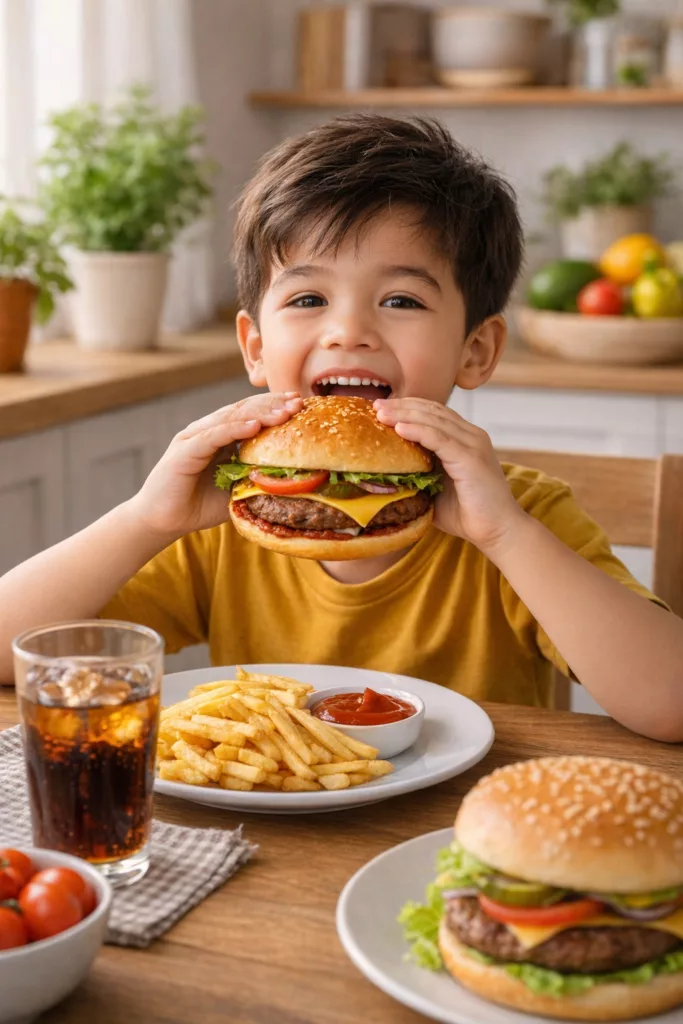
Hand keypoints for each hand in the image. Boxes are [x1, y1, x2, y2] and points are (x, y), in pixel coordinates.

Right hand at [128, 392, 302, 539]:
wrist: (163, 521)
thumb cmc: (199, 505)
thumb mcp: (236, 489)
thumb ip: (256, 478)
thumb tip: (292, 478)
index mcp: (220, 436)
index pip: (251, 413)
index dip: (274, 406)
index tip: (299, 403)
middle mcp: (207, 431)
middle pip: (244, 409)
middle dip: (272, 405)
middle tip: (298, 402)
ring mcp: (194, 438)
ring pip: (230, 418)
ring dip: (259, 413)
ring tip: (283, 412)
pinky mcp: (184, 452)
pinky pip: (212, 437)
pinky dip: (234, 430)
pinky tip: (254, 426)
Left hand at [374, 397, 524, 556]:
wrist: (499, 532)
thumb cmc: (468, 515)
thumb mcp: (437, 491)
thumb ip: (419, 477)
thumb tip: (388, 477)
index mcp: (465, 440)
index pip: (434, 413)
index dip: (408, 408)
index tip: (382, 409)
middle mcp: (472, 436)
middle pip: (432, 410)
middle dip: (402, 405)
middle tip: (376, 405)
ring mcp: (473, 444)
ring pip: (434, 420)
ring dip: (405, 414)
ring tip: (380, 413)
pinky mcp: (471, 458)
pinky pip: (440, 438)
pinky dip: (418, 431)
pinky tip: (399, 428)